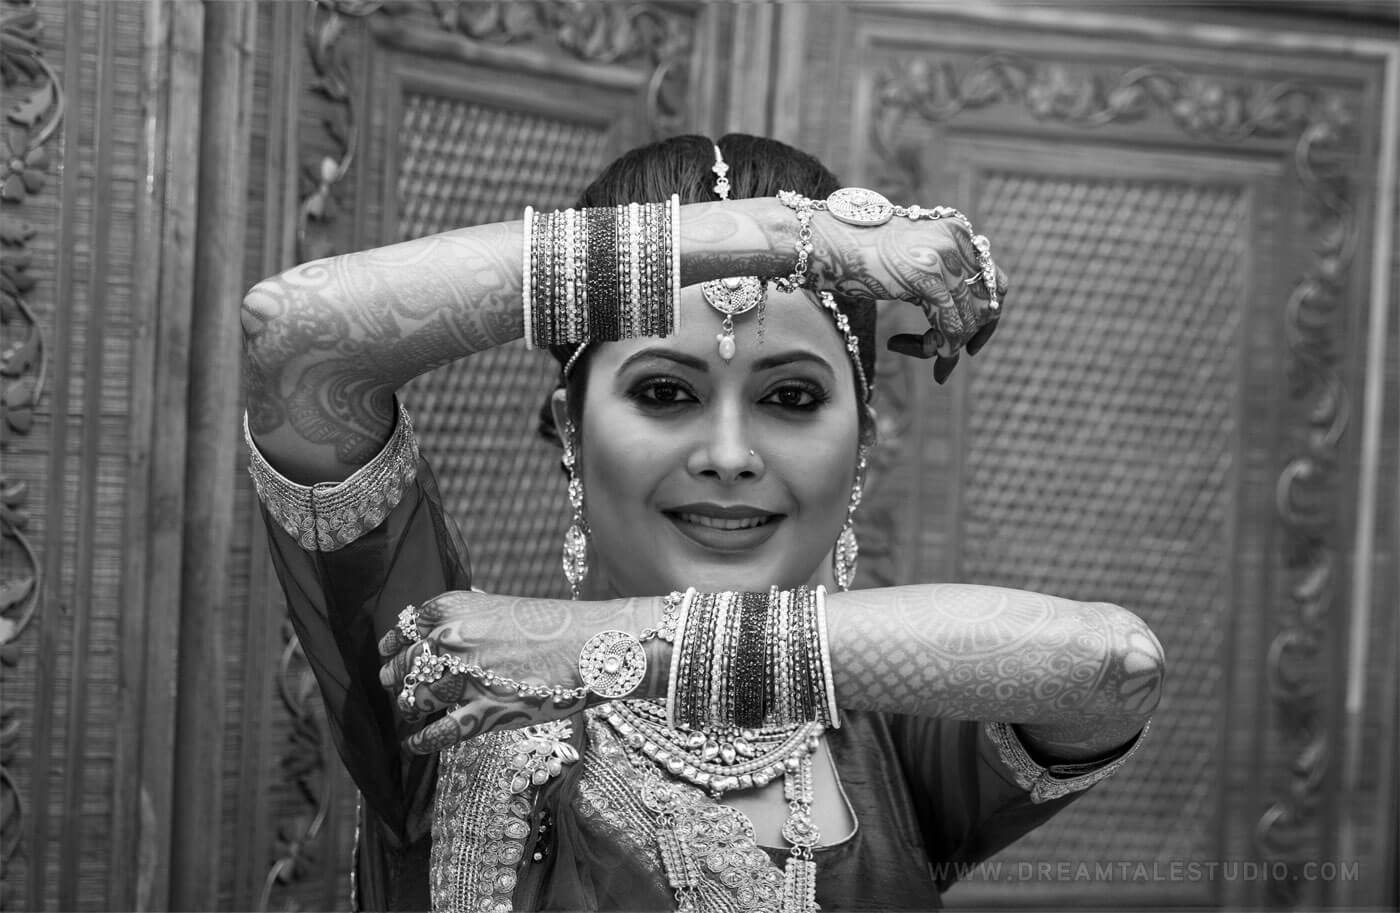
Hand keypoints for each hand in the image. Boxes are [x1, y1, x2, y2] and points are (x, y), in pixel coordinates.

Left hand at [378, 591, 587, 754]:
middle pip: (402, 667)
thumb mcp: (502, 606)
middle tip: (395, 686)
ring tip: (411, 711)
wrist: (591, 646)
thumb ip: (469, 612)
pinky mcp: (482, 714)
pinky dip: (419, 741)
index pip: (404, 630)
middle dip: (395, 678)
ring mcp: (463, 679)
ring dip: (408, 707)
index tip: (391, 654)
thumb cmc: (554, 625)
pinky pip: (436, 734)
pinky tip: (414, 743)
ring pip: (413, 700)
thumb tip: (444, 622)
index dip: (395, 645)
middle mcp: (450, 641)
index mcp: (451, 609)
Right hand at [803, 192, 1007, 381]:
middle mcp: (958, 238)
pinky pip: (949, 328)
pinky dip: (934, 349)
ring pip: (969, 321)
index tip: (968, 345)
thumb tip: (951, 316)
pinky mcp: (927, 277)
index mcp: (955, 230)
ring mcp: (945, 256)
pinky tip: (899, 346)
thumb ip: (931, 276)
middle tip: (943, 363)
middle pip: (988, 304)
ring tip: (907, 349)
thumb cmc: (847, 252)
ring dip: (942, 347)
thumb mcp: (902, 260)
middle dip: (968, 338)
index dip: (985, 319)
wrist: (815, 239)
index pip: (994, 281)